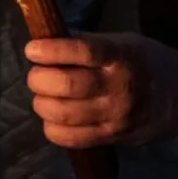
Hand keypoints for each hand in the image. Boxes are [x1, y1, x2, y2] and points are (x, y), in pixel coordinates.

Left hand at [26, 34, 177, 147]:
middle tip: (37, 76)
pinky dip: (52, 128)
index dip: (50, 50)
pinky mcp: (112, 137)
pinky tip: (54, 118)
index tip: (32, 50)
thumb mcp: (122, 43)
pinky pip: (70, 138)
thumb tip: (45, 40)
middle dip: (38, 79)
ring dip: (42, 104)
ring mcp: (115, 116)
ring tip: (44, 96)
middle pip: (66, 85)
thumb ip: (85, 42)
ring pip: (62, 114)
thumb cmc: (145, 63)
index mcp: (119, 56)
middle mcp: (118, 87)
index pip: (81, 51)